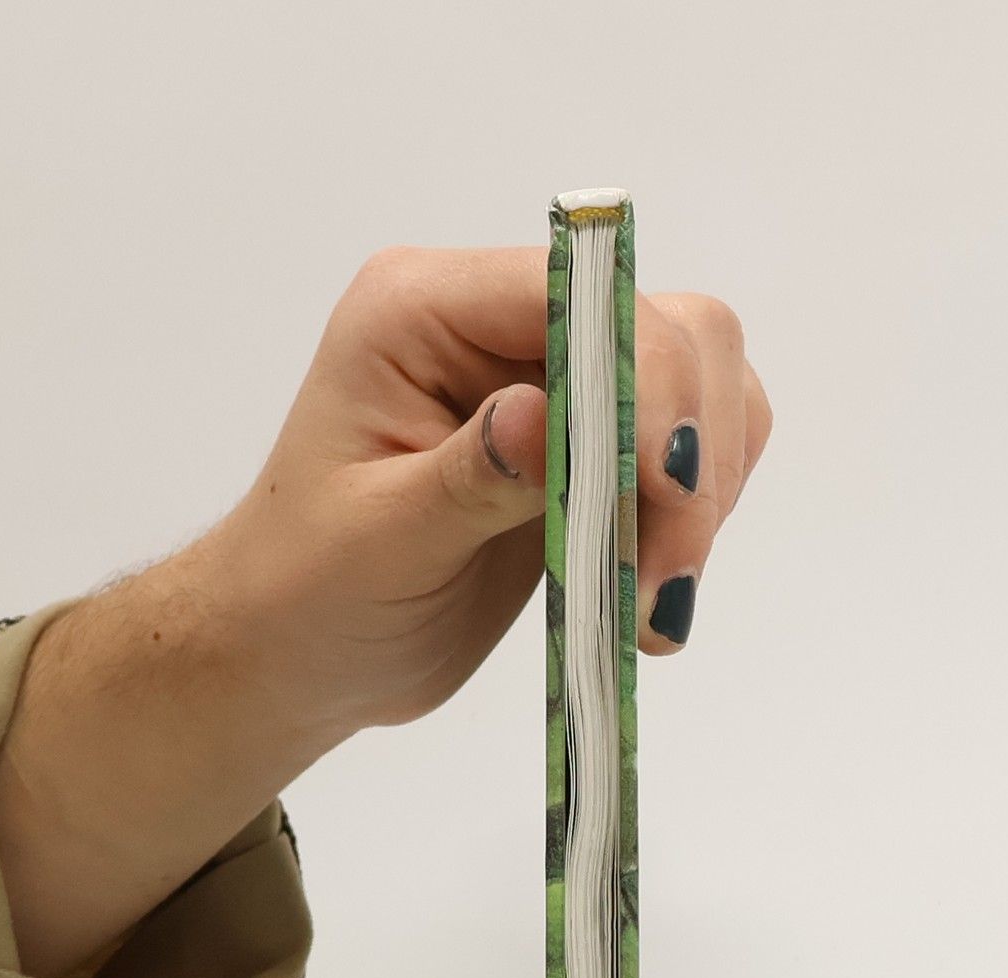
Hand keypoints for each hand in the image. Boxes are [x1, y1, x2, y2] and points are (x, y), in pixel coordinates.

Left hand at [0, 245, 770, 977]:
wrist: (302, 652)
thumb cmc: (306, 593)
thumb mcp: (376, 541)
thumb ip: (468, 477)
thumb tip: (541, 416)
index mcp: (423, 310)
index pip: (577, 295)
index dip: (643, 381)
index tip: (664, 497)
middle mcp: (499, 323)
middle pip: (670, 328)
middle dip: (688, 453)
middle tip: (663, 577)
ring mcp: (555, 380)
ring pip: (703, 384)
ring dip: (705, 493)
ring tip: (653, 599)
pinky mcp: (593, 445)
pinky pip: (692, 450)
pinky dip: (698, 515)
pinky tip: (652, 588)